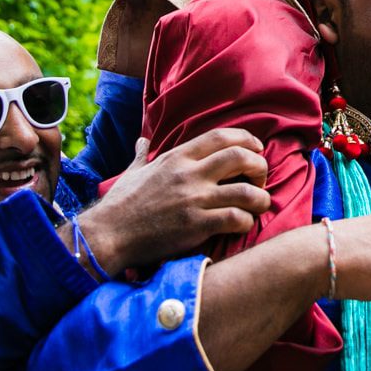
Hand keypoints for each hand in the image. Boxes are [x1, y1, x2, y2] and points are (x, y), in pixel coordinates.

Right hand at [81, 129, 272, 275]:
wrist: (109, 234)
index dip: (245, 139)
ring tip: (260, 204)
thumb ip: (143, 155)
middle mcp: (189, 174)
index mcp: (177, 157)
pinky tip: (243, 224)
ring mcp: (194, 199)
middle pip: (241, 157)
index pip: (221, 137)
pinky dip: (247, 221)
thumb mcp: (133, 172)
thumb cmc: (120, 204)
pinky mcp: (197, 225)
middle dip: (260, 166)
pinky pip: (236, 219)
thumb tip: (142, 141)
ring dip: (261, 198)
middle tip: (261, 178)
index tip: (256, 149)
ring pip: (246, 191)